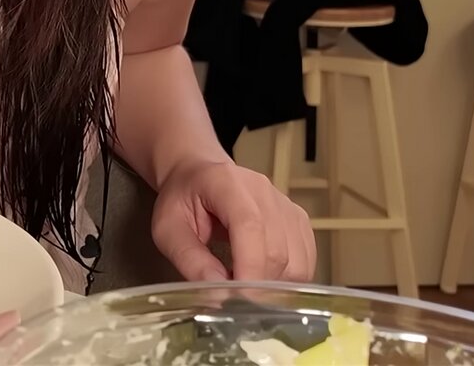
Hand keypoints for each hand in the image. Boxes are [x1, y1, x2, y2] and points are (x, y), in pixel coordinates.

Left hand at [151, 157, 315, 282]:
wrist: (198, 174)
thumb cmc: (181, 199)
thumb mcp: (167, 229)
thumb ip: (190, 259)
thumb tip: (218, 295)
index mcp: (227, 184)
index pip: (250, 226)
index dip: (249, 267)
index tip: (236, 298)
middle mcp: (264, 191)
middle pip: (277, 250)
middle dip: (256, 285)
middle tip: (231, 297)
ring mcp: (286, 205)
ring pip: (296, 262)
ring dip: (273, 287)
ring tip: (243, 285)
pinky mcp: (299, 220)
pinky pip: (305, 261)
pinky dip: (287, 282)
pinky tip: (261, 280)